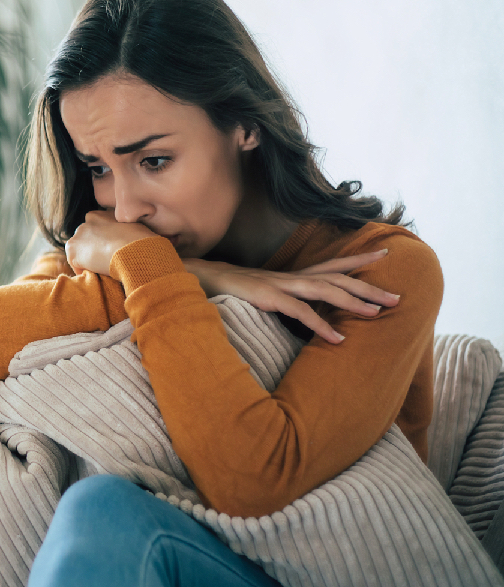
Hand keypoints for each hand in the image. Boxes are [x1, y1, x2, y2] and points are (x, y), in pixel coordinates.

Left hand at [66, 210, 158, 275]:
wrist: (133, 250)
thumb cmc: (141, 242)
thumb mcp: (136, 229)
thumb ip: (126, 230)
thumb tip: (132, 238)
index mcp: (104, 214)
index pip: (96, 227)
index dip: (102, 240)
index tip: (109, 250)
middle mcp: (88, 220)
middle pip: (85, 238)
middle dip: (92, 248)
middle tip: (103, 261)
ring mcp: (79, 234)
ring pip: (79, 250)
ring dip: (87, 259)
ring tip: (101, 269)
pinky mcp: (73, 248)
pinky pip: (75, 263)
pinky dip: (83, 271)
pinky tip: (96, 274)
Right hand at [183, 250, 399, 343]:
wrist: (194, 277)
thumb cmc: (226, 289)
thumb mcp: (259, 293)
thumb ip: (279, 299)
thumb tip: (296, 310)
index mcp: (290, 275)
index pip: (331, 264)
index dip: (358, 259)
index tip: (386, 252)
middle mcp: (289, 276)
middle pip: (338, 278)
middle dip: (369, 286)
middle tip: (397, 297)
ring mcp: (279, 285)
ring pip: (325, 290)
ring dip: (353, 302)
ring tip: (377, 313)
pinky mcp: (267, 296)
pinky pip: (299, 312)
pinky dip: (321, 326)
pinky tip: (337, 339)